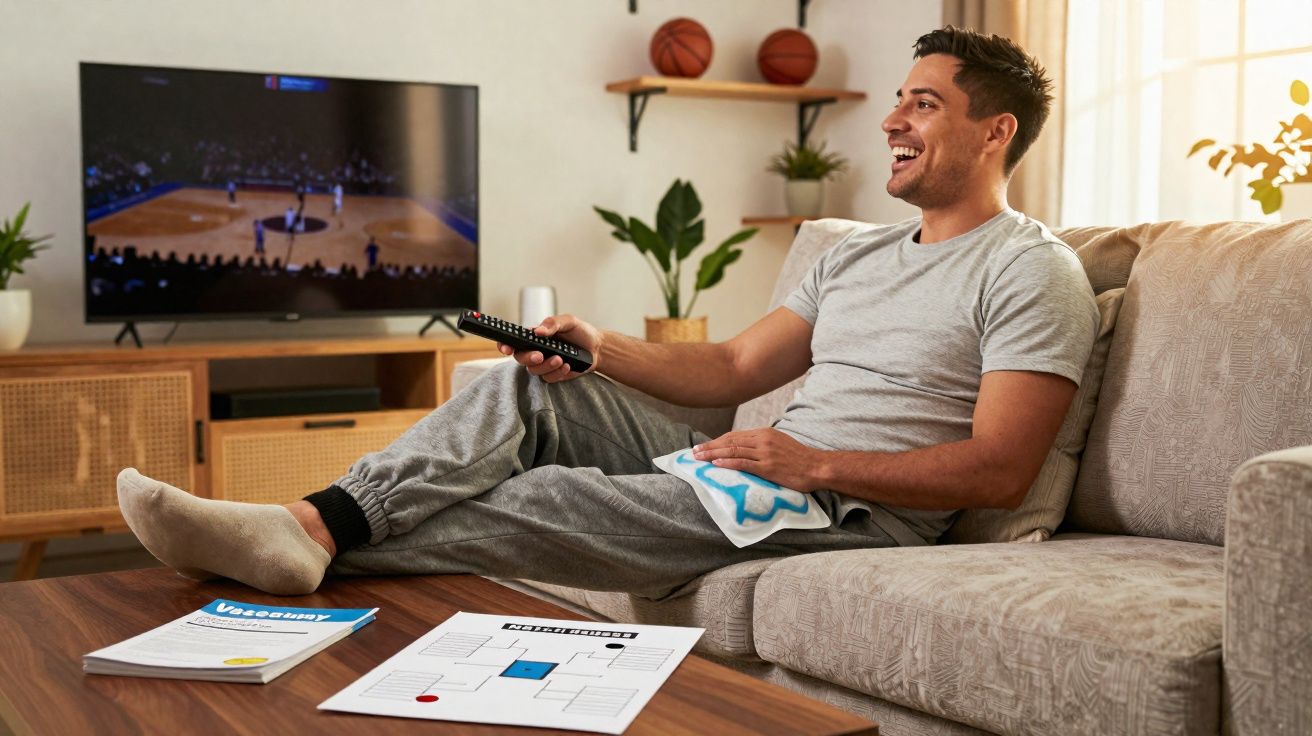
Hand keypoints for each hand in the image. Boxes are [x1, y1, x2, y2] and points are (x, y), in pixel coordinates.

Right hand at [498, 313, 603, 382]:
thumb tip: (538, 331)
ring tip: (561, 359)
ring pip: (534, 370)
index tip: (506, 348)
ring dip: (547, 366)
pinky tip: (568, 365)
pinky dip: (558, 373)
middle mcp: (536, 350)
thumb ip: (553, 323)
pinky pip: (548, 378)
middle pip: (521, 358)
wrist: (597, 348)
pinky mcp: (554, 375)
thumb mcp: (568, 321)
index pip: (514, 341)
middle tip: (540, 355)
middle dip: (529, 358)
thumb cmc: (581, 332)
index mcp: (535, 337)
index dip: (505, 345)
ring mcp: (544, 364)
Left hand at [691, 428, 822, 491]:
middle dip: (710, 446)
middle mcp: (763, 440)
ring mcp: (765, 453)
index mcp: (764, 432)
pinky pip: (743, 464)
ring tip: (699, 458)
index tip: (704, 445)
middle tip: (694, 451)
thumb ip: (762, 443)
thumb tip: (744, 448)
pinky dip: (727, 463)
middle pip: (730, 441)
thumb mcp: (779, 443)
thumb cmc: (799, 458)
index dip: (717, 441)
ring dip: (712, 454)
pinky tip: (715, 464)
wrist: (816, 467)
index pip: (735, 435)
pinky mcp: (768, 467)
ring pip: (733, 451)